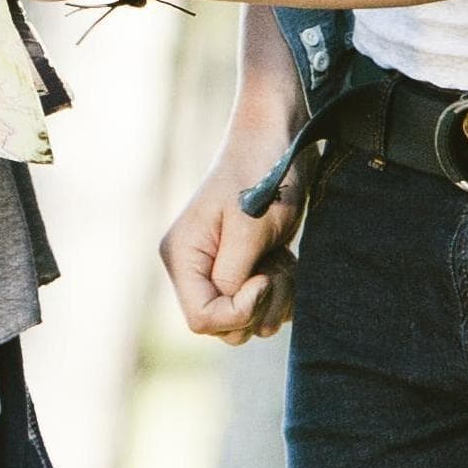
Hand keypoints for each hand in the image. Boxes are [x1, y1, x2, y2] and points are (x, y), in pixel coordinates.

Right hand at [160, 147, 304, 343]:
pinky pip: (263, 306)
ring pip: (248, 320)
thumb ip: (233, 275)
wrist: (277, 140)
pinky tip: (285, 259)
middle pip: (224, 326)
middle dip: (259, 305)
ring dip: (276, 298)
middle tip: (276, 267)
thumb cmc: (261, 174)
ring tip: (282, 258)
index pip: (201, 319)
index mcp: (182, 256)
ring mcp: (218, 270)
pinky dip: (282, 291)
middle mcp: (195, 268)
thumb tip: (231, 310)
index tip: (264, 278)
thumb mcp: (248, 226)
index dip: (237, 312)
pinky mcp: (243, 269)